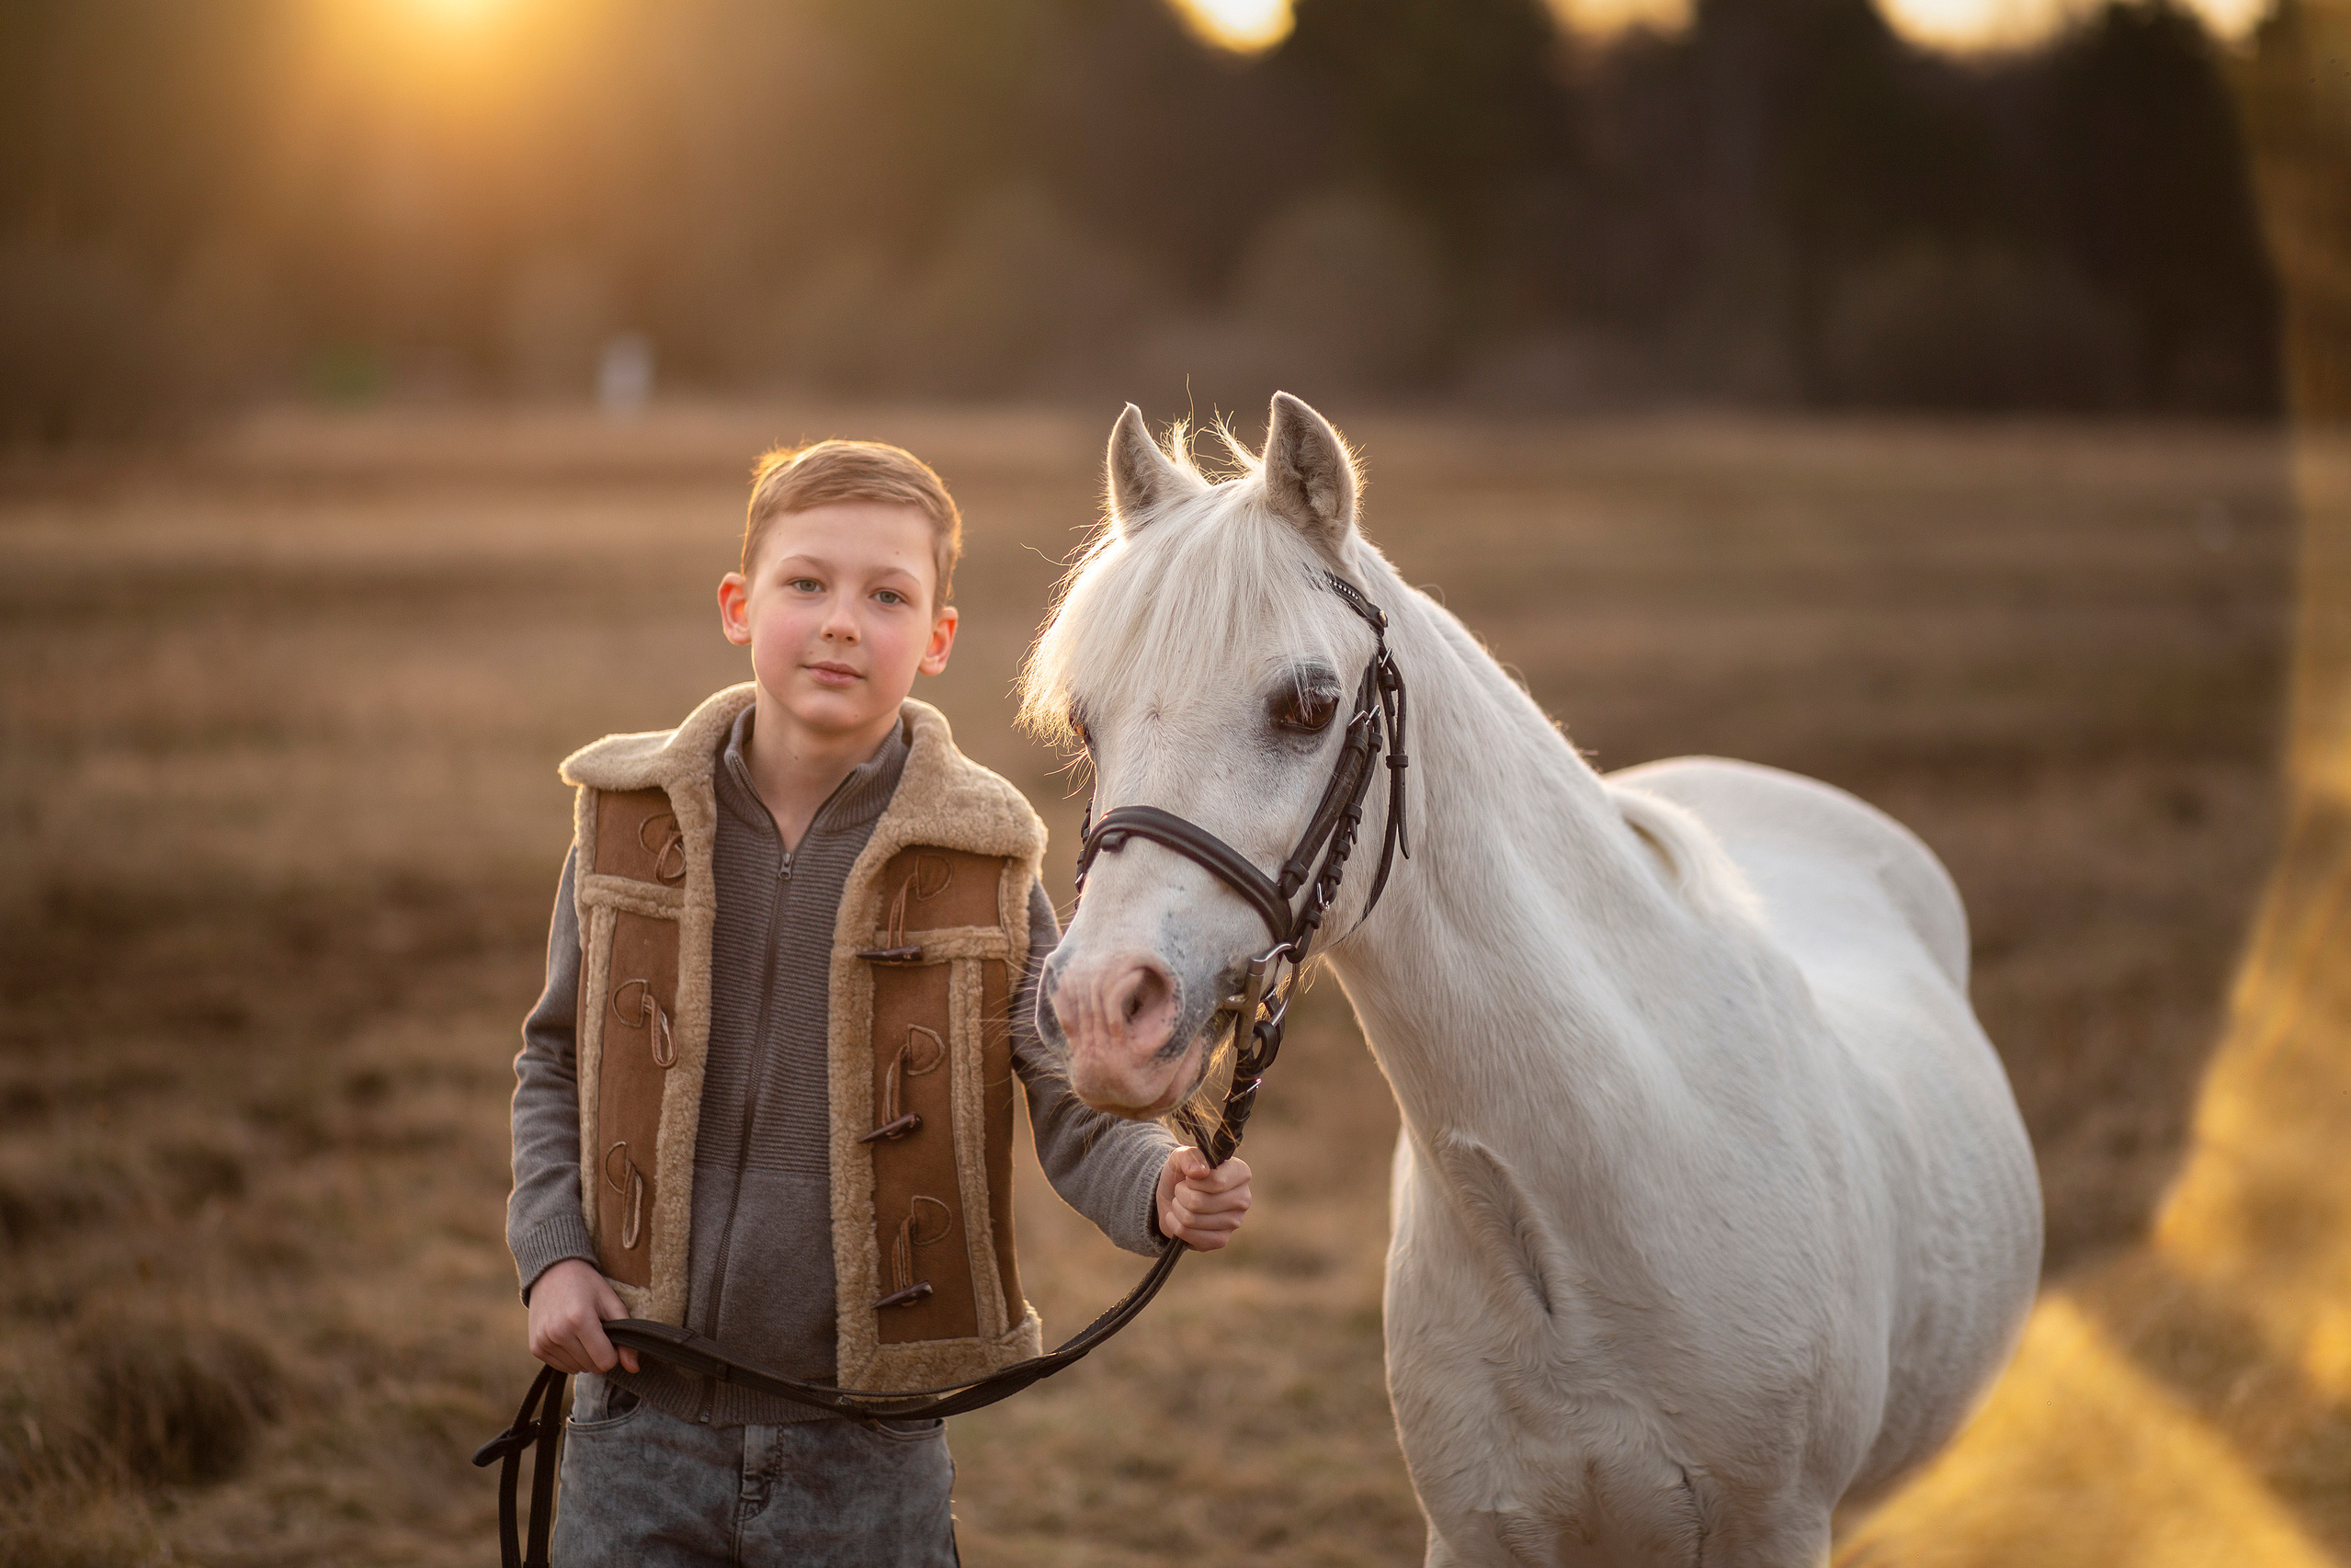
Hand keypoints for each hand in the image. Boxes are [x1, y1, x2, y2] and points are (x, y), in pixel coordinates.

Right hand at [526, 1258, 639, 1374]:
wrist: (552, 1272)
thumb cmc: (587, 1285)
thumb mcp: (611, 1302)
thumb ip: (626, 1335)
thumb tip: (634, 1368)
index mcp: (579, 1319)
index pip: (605, 1361)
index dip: (614, 1353)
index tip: (611, 1337)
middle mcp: (558, 1332)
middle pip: (592, 1367)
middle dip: (599, 1354)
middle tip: (596, 1331)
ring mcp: (544, 1341)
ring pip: (577, 1369)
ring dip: (584, 1357)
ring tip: (581, 1332)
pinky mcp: (535, 1347)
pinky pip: (561, 1367)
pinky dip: (570, 1357)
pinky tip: (569, 1337)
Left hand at [1156, 1146, 1251, 1250]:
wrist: (1172, 1196)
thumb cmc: (1182, 1173)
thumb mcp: (1180, 1156)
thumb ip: (1190, 1156)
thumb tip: (1200, 1172)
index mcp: (1241, 1173)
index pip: (1216, 1182)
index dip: (1193, 1181)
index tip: (1189, 1177)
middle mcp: (1243, 1198)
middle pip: (1199, 1202)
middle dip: (1180, 1194)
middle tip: (1182, 1190)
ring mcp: (1235, 1222)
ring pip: (1191, 1219)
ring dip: (1177, 1209)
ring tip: (1181, 1202)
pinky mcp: (1222, 1240)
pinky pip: (1189, 1235)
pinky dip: (1176, 1225)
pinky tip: (1180, 1219)